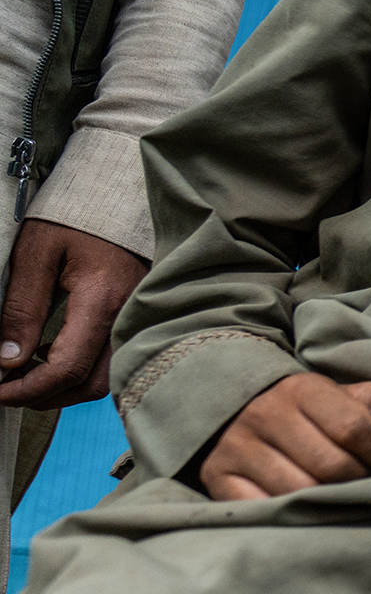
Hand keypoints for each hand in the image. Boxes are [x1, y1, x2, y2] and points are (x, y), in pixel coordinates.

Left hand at [0, 217, 148, 409]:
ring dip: (62, 387)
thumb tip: (6, 359)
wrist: (115, 197)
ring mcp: (135, 319)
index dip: (28, 389)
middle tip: (6, 389)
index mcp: (101, 300)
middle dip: (45, 396)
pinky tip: (50, 354)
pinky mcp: (134, 317)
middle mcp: (126, 316)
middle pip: (90, 384)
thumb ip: (22, 309)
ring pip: (103, 378)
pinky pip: (110, 360)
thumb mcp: (35, 256)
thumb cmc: (74, 218)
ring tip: (24, 374)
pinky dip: (77, 371)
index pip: (67, 367)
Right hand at [199, 374, 370, 501]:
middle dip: (359, 479)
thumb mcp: (342, 395)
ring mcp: (237, 447)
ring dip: (328, 501)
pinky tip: (304, 508)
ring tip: (338, 495)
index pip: (354, 429)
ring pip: (300, 491)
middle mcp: (265, 414)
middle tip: (364, 480)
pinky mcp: (217, 476)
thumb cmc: (307, 410)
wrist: (236, 407)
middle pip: (332, 466)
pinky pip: (263, 507)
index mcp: (302, 389)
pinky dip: (290, 514)